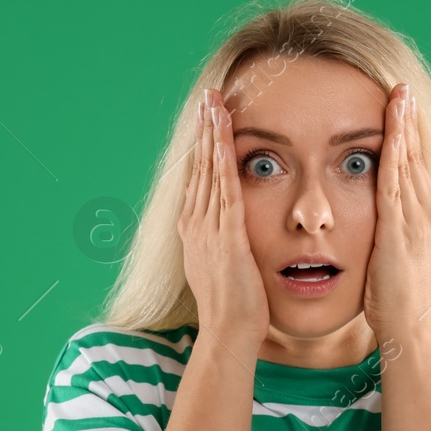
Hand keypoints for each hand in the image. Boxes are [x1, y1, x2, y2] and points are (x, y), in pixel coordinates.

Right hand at [178, 88, 269, 349]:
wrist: (228, 332)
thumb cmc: (234, 310)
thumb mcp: (225, 272)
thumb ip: (226, 249)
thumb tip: (231, 242)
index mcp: (196, 232)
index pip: (199, 181)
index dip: (203, 150)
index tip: (207, 123)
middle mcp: (196, 224)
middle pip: (200, 167)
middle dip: (204, 131)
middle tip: (207, 97)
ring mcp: (209, 227)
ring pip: (209, 169)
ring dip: (212, 133)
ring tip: (214, 101)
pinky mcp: (226, 232)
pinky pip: (225, 184)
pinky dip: (224, 154)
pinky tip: (225, 130)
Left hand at [364, 83, 430, 338]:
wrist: (407, 322)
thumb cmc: (397, 294)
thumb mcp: (398, 252)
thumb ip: (393, 228)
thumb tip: (383, 216)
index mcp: (426, 214)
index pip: (417, 165)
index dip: (411, 134)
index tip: (405, 106)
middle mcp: (427, 210)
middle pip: (416, 155)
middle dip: (410, 120)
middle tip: (403, 87)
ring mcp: (416, 217)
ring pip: (408, 161)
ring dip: (403, 126)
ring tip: (399, 95)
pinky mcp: (399, 226)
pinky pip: (395, 181)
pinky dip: (392, 153)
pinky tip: (389, 131)